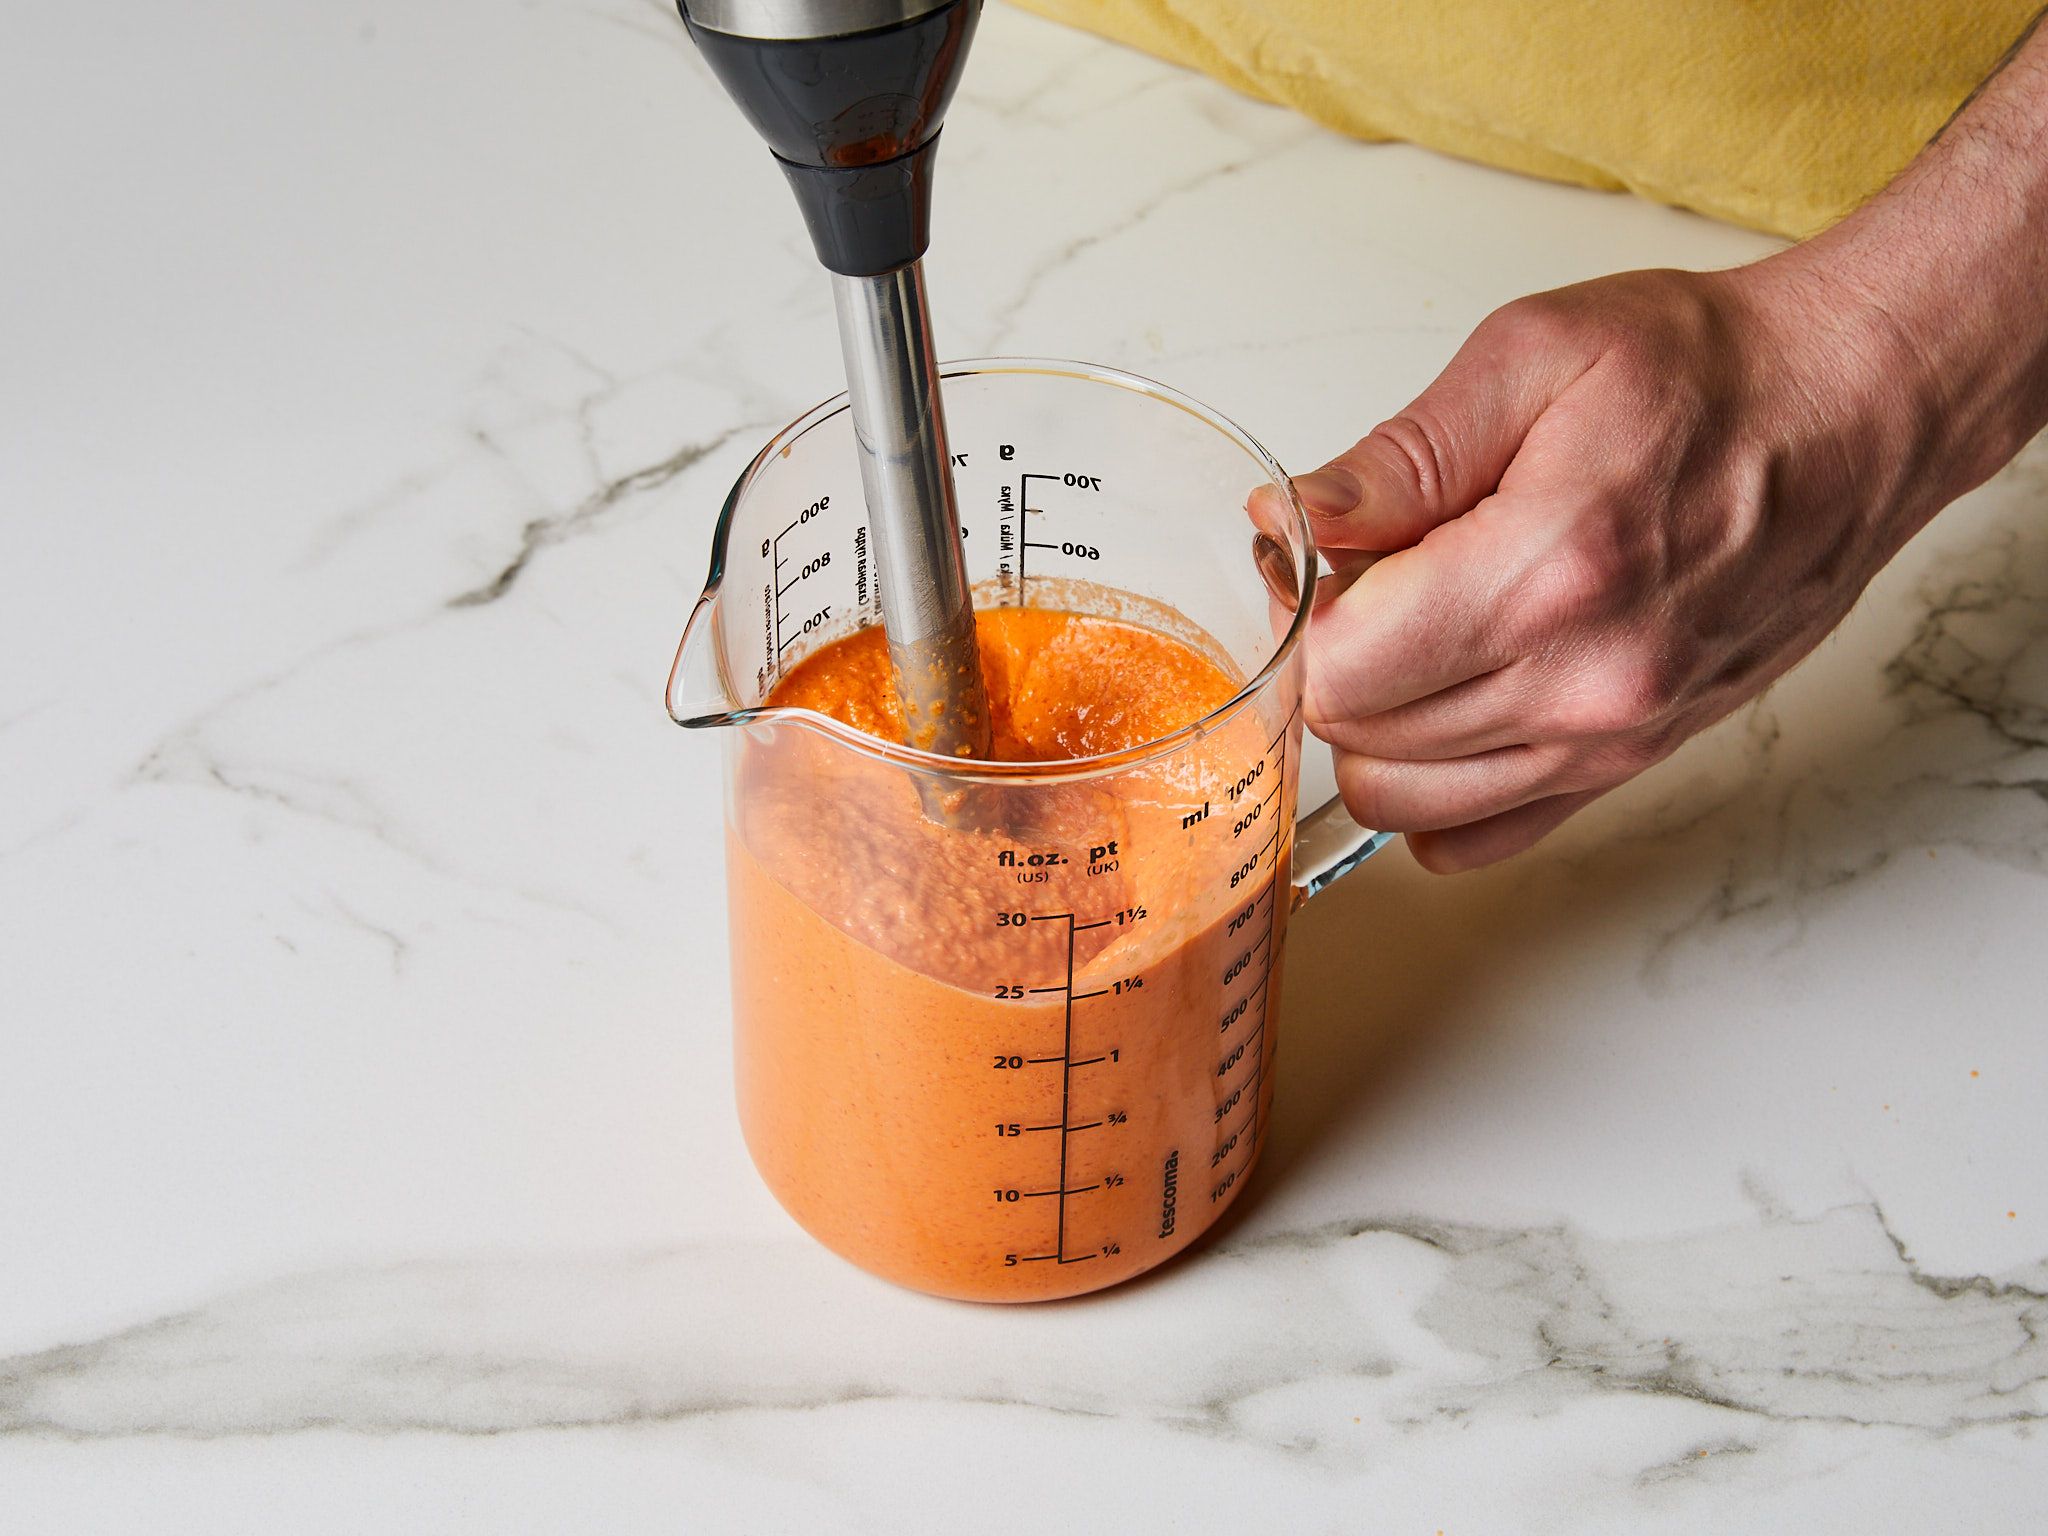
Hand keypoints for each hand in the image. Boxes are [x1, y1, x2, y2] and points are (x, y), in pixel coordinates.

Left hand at [1287, 259, 1959, 871]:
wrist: (1853, 414)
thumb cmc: (1714, 376)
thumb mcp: (1534, 356)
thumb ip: (1398, 456)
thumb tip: (1291, 519)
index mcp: (1545, 572)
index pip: (1340, 670)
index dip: (1305, 614)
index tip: (1325, 563)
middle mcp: (1582, 681)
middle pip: (1360, 742)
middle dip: (1336, 663)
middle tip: (1372, 585)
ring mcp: (1612, 738)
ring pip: (1403, 803)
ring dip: (1378, 729)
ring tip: (1419, 636)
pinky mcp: (1632, 761)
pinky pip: (1479, 836)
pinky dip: (1435, 792)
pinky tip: (1450, 708)